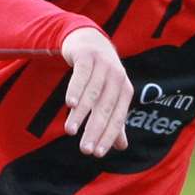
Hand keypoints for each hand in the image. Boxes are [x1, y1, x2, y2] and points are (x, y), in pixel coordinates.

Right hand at [60, 26, 131, 156]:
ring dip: (81, 114)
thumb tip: (121, 147)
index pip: (117, 118)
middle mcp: (117, 78)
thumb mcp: (110, 96)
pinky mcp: (88, 56)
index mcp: (125, 91)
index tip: (97, 154)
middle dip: (94, 130)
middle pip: (105, 109)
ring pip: (92, 94)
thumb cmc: (101, 75)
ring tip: (70, 131)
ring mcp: (103, 65)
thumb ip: (115, 120)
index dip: (108, 136)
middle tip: (84, 150)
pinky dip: (76, 89)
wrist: (90, 40)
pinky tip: (69, 104)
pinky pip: (81, 75)